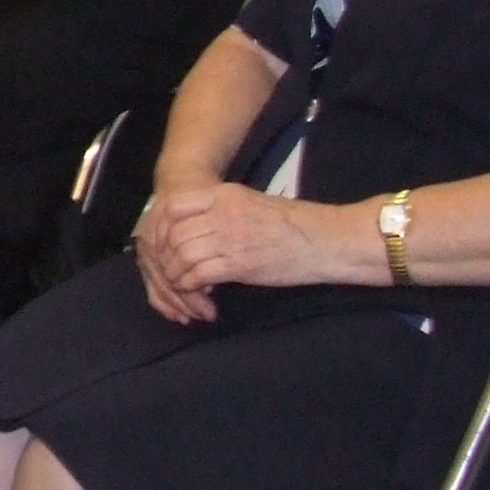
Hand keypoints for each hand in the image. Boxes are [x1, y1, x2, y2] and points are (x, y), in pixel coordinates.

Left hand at [132, 179, 344, 320]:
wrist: (328, 240)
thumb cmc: (294, 226)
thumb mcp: (251, 205)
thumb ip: (220, 212)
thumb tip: (193, 230)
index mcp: (224, 195)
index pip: (172, 206)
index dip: (160, 228)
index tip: (164, 247)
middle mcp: (222, 212)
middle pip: (173, 234)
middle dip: (166, 259)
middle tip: (174, 275)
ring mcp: (231, 236)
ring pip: (182, 255)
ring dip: (177, 276)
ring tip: (186, 287)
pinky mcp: (241, 263)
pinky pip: (199, 275)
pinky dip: (192, 287)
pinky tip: (202, 294)